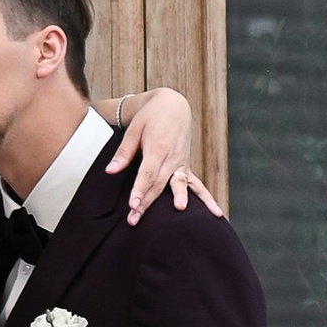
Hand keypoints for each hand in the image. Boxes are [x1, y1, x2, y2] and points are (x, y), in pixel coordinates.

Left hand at [110, 87, 221, 226]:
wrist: (173, 106)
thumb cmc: (151, 117)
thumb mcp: (134, 130)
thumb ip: (124, 153)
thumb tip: (110, 171)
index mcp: (157, 148)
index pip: (148, 174)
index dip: (140, 190)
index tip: (133, 206)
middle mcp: (172, 158)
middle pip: (159, 184)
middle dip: (147, 203)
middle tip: (135, 220)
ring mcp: (182, 163)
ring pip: (179, 186)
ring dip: (179, 200)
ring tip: (180, 212)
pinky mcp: (186, 167)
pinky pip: (198, 185)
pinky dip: (207, 199)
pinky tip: (217, 214)